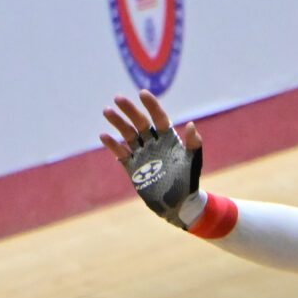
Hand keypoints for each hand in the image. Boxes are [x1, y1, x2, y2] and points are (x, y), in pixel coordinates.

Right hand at [98, 91, 205, 225]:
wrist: (178, 204)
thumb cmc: (188, 181)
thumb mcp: (192, 162)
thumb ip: (193, 144)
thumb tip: (191, 125)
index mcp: (169, 140)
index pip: (159, 118)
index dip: (152, 105)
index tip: (142, 93)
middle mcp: (154, 143)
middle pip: (140, 123)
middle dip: (130, 110)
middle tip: (118, 98)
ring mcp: (142, 154)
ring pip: (128, 134)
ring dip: (118, 122)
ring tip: (107, 110)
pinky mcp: (133, 167)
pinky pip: (121, 153)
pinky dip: (113, 145)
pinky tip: (104, 136)